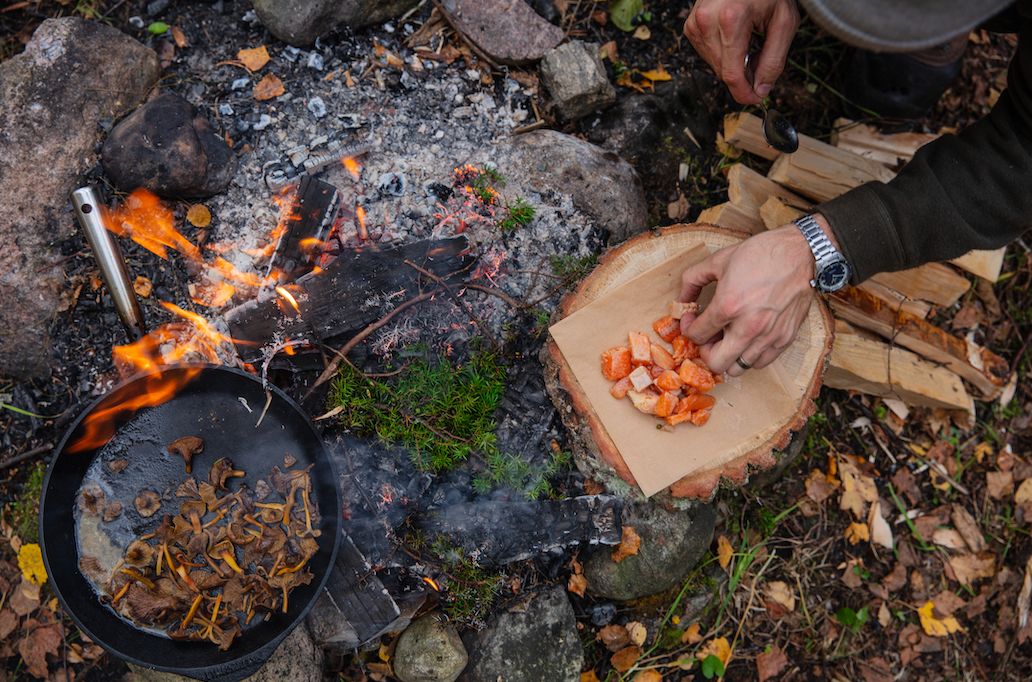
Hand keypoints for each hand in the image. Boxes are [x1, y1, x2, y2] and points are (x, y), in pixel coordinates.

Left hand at [678, 223, 823, 375]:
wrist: (802, 253)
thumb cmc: (762, 254)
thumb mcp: (719, 260)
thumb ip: (693, 280)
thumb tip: (682, 299)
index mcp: (728, 306)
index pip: (697, 335)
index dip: (689, 328)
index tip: (693, 320)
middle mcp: (748, 327)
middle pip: (715, 362)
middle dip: (705, 350)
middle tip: (708, 335)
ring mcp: (769, 336)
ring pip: (738, 368)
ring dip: (728, 356)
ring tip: (728, 337)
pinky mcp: (785, 339)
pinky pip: (761, 363)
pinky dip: (749, 356)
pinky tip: (748, 338)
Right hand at [683, 0, 799, 104]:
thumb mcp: (784, 22)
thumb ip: (774, 60)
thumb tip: (762, 90)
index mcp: (731, 20)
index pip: (732, 74)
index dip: (745, 93)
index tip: (756, 99)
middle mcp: (707, 22)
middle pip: (723, 72)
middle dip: (743, 75)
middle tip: (760, 59)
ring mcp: (695, 24)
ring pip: (714, 66)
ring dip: (732, 63)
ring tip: (747, 42)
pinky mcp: (690, 26)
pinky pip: (706, 54)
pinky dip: (721, 53)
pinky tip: (733, 37)